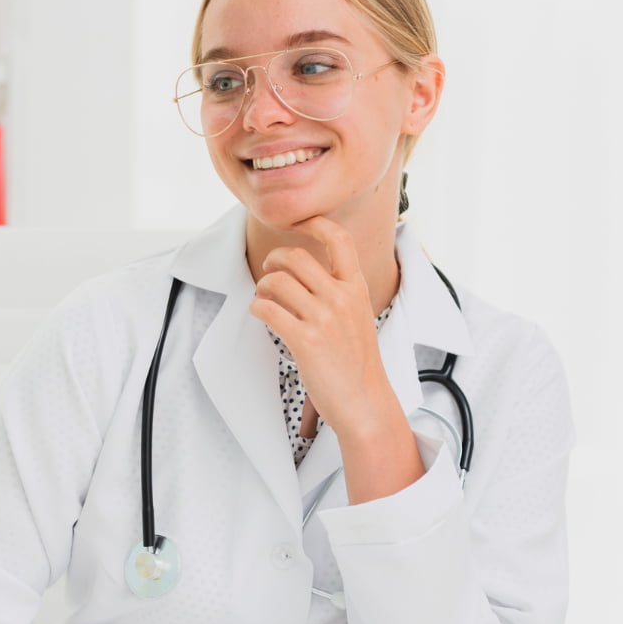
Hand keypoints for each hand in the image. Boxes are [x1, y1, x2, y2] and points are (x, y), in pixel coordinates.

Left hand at [247, 216, 392, 438]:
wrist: (365, 401)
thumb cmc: (357, 362)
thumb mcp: (358, 317)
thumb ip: (340, 293)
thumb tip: (308, 275)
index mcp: (357, 288)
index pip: (339, 239)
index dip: (315, 223)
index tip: (298, 223)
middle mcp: (341, 298)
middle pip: (297, 257)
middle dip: (274, 259)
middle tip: (269, 271)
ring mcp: (324, 318)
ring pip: (277, 281)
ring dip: (262, 287)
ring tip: (265, 298)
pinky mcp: (305, 339)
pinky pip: (267, 309)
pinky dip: (257, 308)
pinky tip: (262, 315)